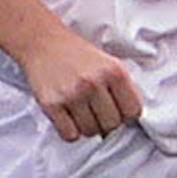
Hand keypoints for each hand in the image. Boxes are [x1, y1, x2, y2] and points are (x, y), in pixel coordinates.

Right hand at [16, 26, 143, 142]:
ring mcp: (72, 94)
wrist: (42, 42)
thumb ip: (123, 87)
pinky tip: (68, 117)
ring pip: (91, 132)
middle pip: (112, 125)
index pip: (133, 111)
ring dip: (87, 126)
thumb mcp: (109, 62)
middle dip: (106, 121)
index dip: (126, 114)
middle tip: (97, 111)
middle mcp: (94, 82)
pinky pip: (70, 135)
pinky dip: (70, 131)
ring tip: (81, 111)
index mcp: (114, 71)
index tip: (117, 110)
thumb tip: (130, 118)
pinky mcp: (52, 104)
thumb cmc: (77, 54)